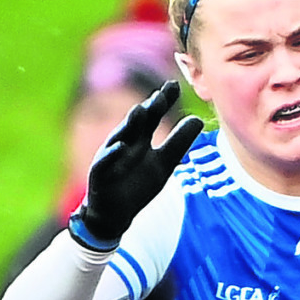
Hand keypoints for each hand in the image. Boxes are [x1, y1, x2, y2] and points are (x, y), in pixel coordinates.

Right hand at [69, 82, 202, 251]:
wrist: (114, 213)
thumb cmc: (137, 185)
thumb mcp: (164, 164)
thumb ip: (178, 142)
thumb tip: (199, 119)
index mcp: (140, 139)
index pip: (153, 116)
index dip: (163, 102)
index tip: (176, 85)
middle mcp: (124, 142)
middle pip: (138, 123)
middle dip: (148, 109)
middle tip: (161, 94)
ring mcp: (111, 157)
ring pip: (121, 138)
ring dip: (130, 125)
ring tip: (140, 111)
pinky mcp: (100, 174)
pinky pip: (106, 163)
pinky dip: (113, 155)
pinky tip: (121, 147)